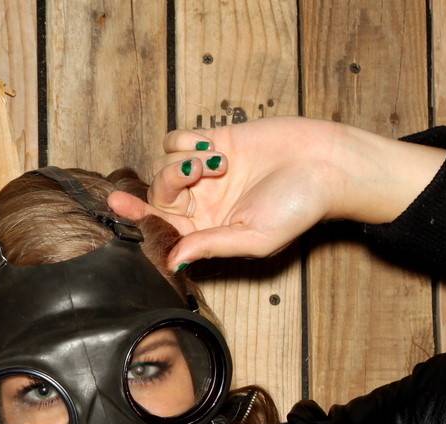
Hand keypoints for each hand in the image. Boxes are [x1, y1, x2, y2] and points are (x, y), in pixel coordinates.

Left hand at [105, 116, 346, 268]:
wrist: (328, 164)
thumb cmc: (299, 207)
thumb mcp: (255, 238)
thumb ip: (211, 246)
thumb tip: (172, 262)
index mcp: (205, 231)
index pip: (160, 227)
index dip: (137, 217)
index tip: (117, 206)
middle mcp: (200, 203)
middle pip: (158, 193)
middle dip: (167, 182)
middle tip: (195, 173)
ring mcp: (205, 172)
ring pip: (165, 164)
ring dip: (183, 161)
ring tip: (218, 162)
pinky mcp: (215, 140)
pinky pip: (179, 140)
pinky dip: (187, 140)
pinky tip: (211, 144)